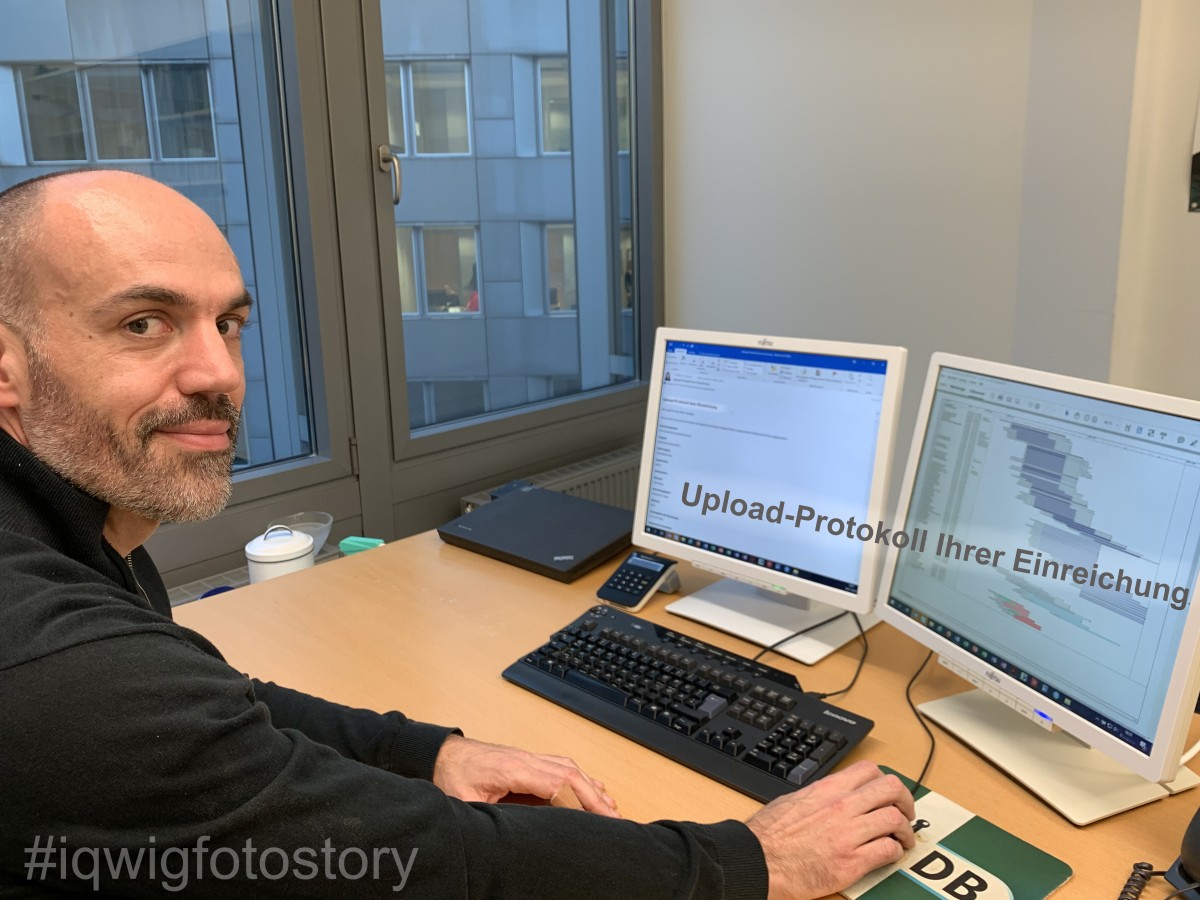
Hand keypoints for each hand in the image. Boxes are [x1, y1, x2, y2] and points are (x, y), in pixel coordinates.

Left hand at [431, 735, 619, 816]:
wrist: (441, 754)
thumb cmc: (451, 775)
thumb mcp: (466, 802)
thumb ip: (490, 815)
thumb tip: (509, 832)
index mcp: (513, 769)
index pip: (558, 784)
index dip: (582, 800)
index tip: (600, 817)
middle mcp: (526, 759)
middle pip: (571, 774)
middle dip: (596, 796)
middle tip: (616, 817)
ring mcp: (528, 757)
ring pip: (569, 768)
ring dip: (592, 786)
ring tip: (611, 806)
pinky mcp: (527, 760)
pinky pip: (561, 765)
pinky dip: (581, 777)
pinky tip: (592, 786)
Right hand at [745, 761, 914, 899]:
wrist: (758, 860)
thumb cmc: (769, 835)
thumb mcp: (794, 800)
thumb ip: (820, 796)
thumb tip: (833, 795)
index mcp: (827, 789)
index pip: (869, 770)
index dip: (885, 780)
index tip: (889, 793)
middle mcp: (841, 806)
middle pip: (891, 790)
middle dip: (906, 801)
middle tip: (906, 813)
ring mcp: (848, 834)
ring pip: (896, 820)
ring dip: (905, 831)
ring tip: (903, 839)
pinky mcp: (851, 862)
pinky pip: (888, 851)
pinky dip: (895, 852)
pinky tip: (890, 855)